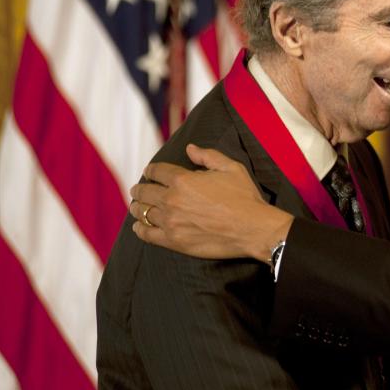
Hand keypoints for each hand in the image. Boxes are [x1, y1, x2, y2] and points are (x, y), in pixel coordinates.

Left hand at [129, 143, 292, 262]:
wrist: (252, 228)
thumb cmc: (244, 197)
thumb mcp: (230, 168)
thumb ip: (208, 155)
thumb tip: (190, 148)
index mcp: (182, 179)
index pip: (156, 171)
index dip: (151, 170)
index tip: (150, 172)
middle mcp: (171, 200)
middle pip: (144, 192)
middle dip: (140, 189)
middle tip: (138, 190)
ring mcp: (170, 221)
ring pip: (142, 212)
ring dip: (138, 207)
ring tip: (137, 207)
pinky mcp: (173, 241)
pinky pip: (146, 234)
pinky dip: (140, 229)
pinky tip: (140, 226)